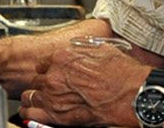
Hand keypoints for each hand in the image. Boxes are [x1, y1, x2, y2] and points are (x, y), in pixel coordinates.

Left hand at [19, 44, 148, 126]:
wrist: (133, 95)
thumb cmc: (122, 74)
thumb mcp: (101, 49)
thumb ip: (81, 48)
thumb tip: (76, 47)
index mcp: (62, 57)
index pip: (42, 62)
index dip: (49, 68)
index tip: (53, 72)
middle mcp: (54, 76)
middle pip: (37, 79)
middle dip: (44, 83)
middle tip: (53, 87)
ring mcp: (54, 97)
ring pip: (30, 96)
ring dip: (36, 97)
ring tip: (42, 100)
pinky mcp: (58, 116)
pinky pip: (31, 114)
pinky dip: (31, 113)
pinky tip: (34, 112)